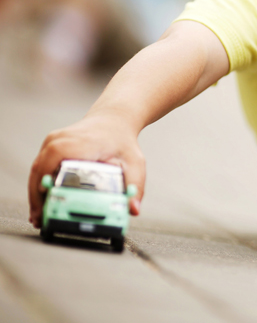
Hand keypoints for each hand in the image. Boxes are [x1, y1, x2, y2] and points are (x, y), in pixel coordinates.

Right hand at [28, 113, 144, 227]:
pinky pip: (40, 166)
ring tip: (38, 216)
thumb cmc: (122, 141)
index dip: (46, 188)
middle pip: (40, 171)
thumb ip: (135, 186)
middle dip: (38, 198)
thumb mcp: (134, 163)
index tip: (47, 207)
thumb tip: (133, 209)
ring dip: (35, 193)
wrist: (114, 121)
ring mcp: (53, 141)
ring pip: (37, 169)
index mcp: (79, 144)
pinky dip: (39, 184)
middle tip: (40, 220)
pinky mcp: (50, 145)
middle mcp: (61, 140)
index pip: (53, 165)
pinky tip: (41, 201)